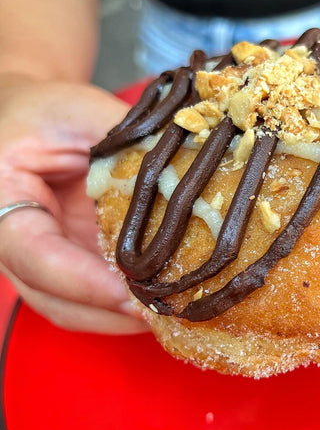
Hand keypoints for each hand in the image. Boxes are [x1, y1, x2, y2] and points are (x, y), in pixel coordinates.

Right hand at [0, 74, 147, 332]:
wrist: (33, 120)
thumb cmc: (47, 111)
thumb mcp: (81, 111)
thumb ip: (123, 136)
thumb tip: (191, 161)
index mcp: (1, 200)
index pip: (33, 254)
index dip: (80, 280)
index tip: (128, 294)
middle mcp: (17, 242)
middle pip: (52, 297)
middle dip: (108, 312)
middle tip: (166, 313)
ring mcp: (45, 256)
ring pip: (72, 307)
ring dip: (119, 318)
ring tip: (171, 314)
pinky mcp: (70, 258)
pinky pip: (91, 295)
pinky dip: (123, 305)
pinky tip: (161, 299)